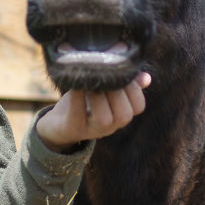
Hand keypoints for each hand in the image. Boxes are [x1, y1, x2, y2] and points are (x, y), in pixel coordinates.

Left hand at [36, 72, 150, 151]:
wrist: (58, 123)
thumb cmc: (85, 101)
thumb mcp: (107, 91)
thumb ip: (126, 84)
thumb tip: (146, 77)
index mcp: (121, 115)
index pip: (139, 106)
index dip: (133, 88)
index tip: (120, 73)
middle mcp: (110, 126)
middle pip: (124, 115)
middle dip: (116, 92)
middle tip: (104, 76)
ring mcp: (91, 130)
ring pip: (104, 119)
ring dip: (98, 97)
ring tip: (89, 82)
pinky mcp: (73, 128)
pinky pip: (77, 114)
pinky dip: (77, 97)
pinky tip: (76, 84)